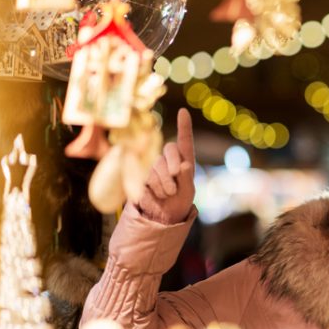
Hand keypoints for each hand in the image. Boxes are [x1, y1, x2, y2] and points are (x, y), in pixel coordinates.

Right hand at [136, 108, 195, 224]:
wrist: (162, 216)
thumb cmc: (179, 202)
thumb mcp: (188, 192)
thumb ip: (187, 178)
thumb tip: (184, 165)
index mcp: (184, 161)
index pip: (185, 141)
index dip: (184, 126)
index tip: (183, 111)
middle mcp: (168, 160)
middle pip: (169, 150)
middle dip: (173, 166)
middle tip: (174, 187)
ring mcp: (153, 166)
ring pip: (156, 165)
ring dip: (163, 183)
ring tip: (167, 194)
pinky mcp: (140, 175)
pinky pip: (145, 176)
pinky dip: (153, 188)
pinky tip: (156, 196)